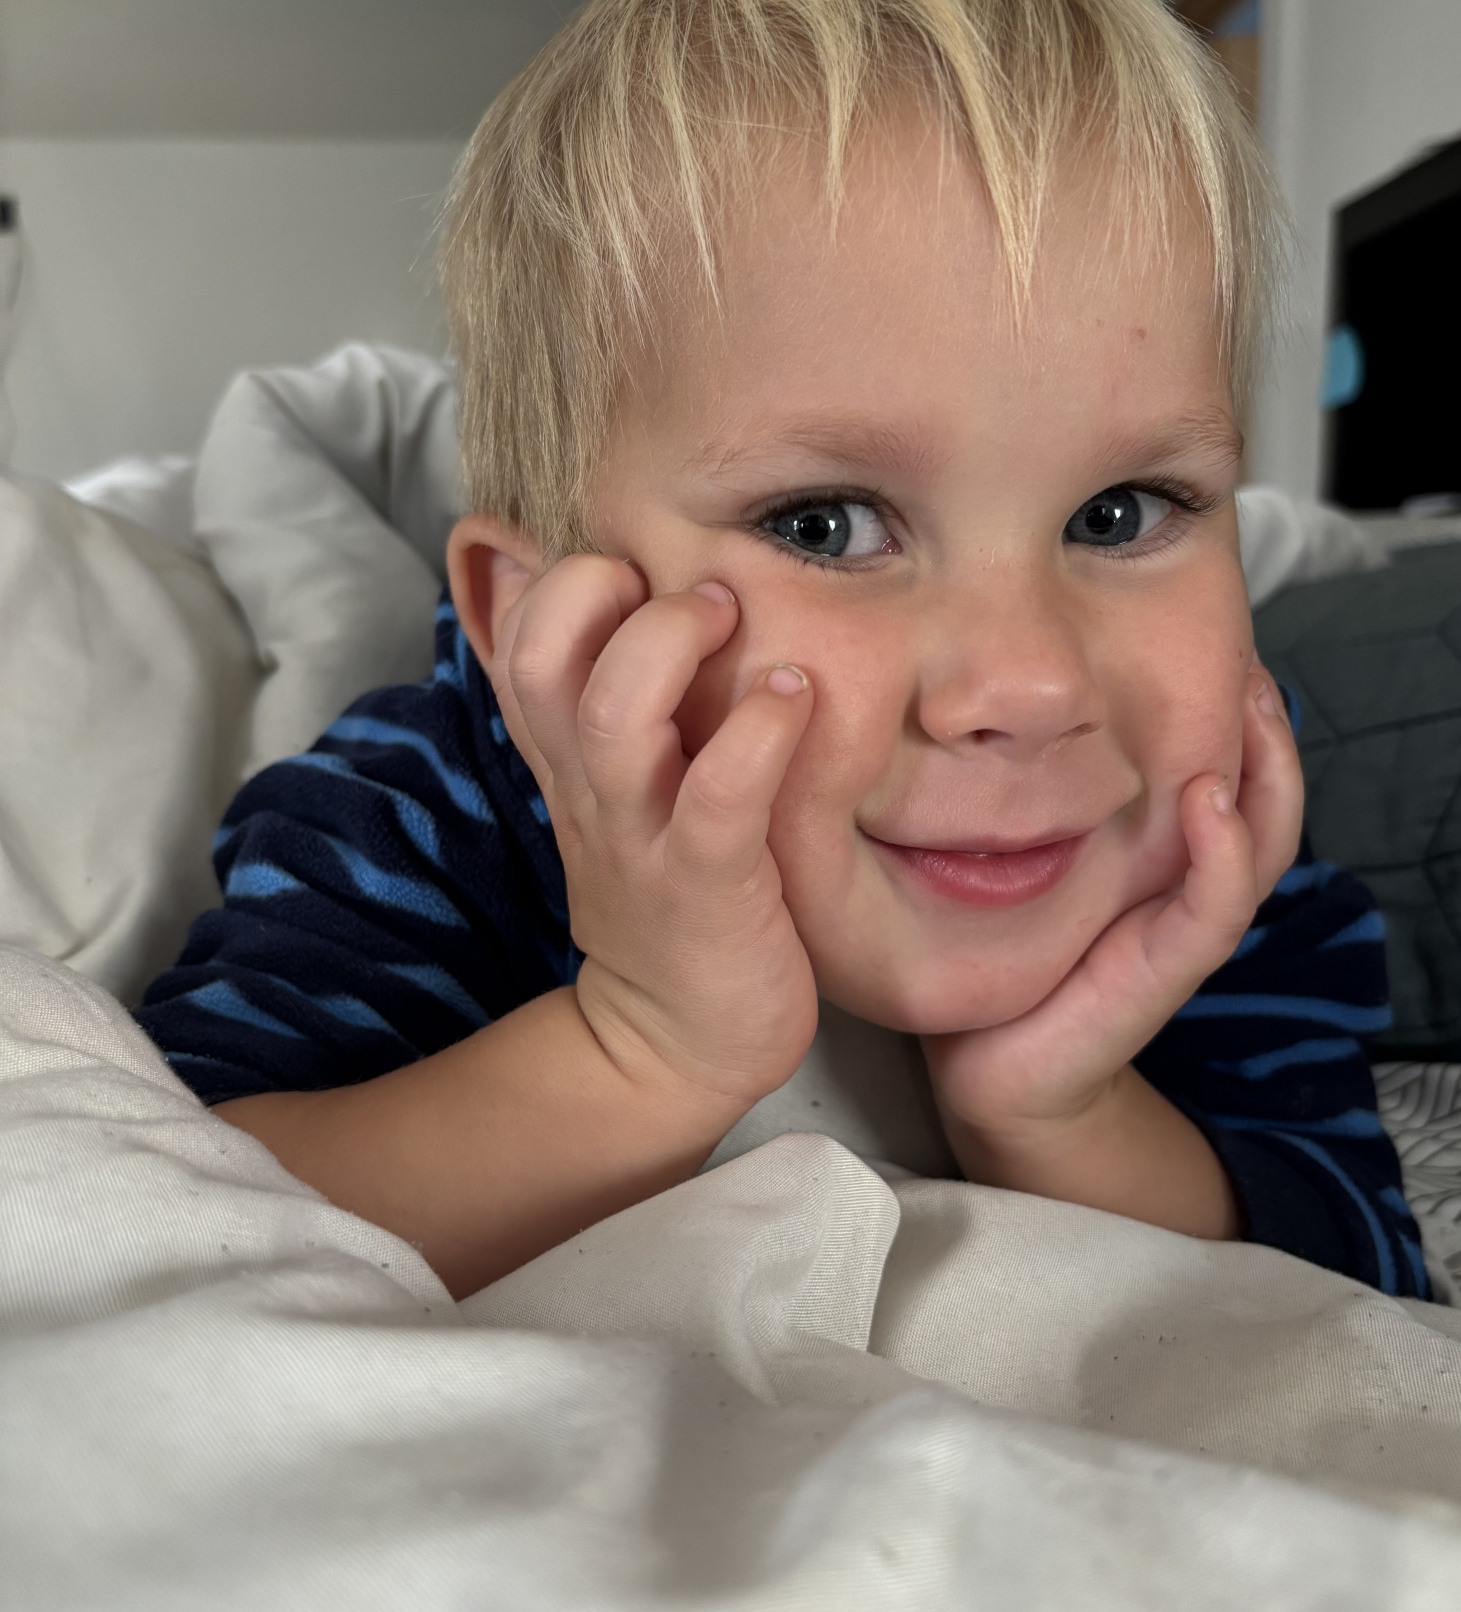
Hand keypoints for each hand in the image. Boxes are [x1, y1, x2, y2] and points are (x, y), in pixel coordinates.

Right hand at [493, 555, 818, 1113]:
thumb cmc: (670, 891)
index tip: (635, 569)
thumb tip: (555, 586)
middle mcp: (591, 787)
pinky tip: (795, 698)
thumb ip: (595, 694)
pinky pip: (720, 798)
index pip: (515, 638)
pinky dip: (758, 733)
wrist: (677, 1042)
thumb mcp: (614, 788)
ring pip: (614, 716)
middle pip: (541, 658)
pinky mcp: (707, 886)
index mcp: (569, 757)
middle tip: (694, 587)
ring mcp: (642, 837)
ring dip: (671, 644)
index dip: (558, 578)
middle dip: (597, 589)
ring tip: (732, 616)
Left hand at [922, 665, 1303, 1186]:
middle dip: (1264, 723)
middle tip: (1249, 651)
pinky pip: (1214, 905)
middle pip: (1258, 793)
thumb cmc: (996, 957)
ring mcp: (1181, 928)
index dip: (1227, 709)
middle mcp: (1182, 886)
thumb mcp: (1006, 855)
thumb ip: (1013, 790)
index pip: (1217, 767)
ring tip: (1254, 700)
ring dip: (1266, 769)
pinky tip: (1210, 797)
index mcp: (1157, 857)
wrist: (991, 1072)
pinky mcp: (1166, 970)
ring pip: (1257, 840)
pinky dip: (1221, 850)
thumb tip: (976, 699)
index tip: (1215, 635)